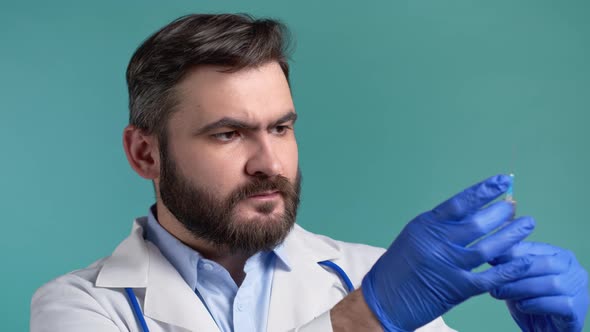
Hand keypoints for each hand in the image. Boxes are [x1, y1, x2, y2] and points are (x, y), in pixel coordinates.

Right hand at [362, 174, 535, 330]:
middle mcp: (438, 243)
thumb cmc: (398, 267)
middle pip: (478, 223)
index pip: (461, 203)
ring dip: (511, 235)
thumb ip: (441, 225)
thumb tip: (473, 210)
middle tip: (514, 205)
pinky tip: (525, 260)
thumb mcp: (414, 236)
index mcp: (426, 226)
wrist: (383, 299)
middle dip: (501, 212)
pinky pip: (490, 277)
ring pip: (489, 248)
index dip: (485, 190)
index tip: (503, 181)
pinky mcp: (457, 288)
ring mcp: (449, 266)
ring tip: (527, 224)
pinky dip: (511, 268)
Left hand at [490, 242, 588, 331]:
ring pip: (552, 284)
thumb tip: (490, 252)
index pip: (535, 249)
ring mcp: (580, 289)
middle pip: (545, 264)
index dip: (511, 252)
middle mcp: (574, 269)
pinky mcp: (578, 309)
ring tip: (500, 293)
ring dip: (521, 288)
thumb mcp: (516, 281)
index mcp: (559, 255)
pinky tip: (522, 306)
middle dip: (516, 271)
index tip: (489, 258)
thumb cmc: (530, 301)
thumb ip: (509, 266)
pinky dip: (537, 304)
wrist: (545, 330)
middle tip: (492, 279)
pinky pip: (559, 304)